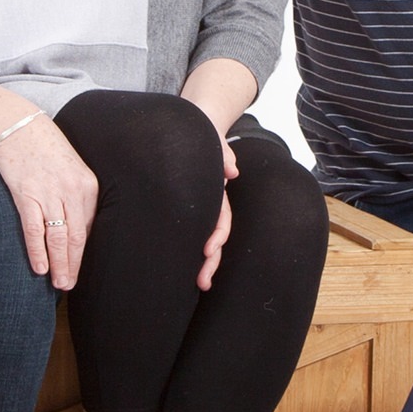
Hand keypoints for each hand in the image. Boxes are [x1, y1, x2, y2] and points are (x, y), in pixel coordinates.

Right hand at [0, 116, 98, 289]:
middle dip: (73, 265)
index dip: (82, 252)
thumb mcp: (70, 168)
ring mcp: (49, 193)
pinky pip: (34, 230)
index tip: (78, 268)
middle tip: (69, 285)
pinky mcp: (26, 194)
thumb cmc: (43, 147)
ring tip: (58, 284)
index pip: (88, 227)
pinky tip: (40, 268)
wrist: (16, 124)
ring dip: (59, 265)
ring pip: (58, 238)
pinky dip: (37, 251)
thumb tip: (74, 226)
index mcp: (87, 185)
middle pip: (76, 238)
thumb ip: (75, 196)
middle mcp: (72, 191)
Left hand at [194, 136, 238, 291]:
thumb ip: (223, 153)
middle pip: (215, 237)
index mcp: (217, 192)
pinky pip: (188, 234)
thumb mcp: (214, 140)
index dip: (217, 236)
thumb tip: (232, 171)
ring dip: (203, 263)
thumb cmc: (202, 134)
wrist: (190, 127)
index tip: (207, 250)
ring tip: (198, 284)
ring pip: (203, 240)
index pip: (221, 218)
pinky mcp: (185, 211)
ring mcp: (199, 209)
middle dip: (210, 261)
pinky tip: (180, 269)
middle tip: (202, 282)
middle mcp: (210, 204)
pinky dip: (186, 251)